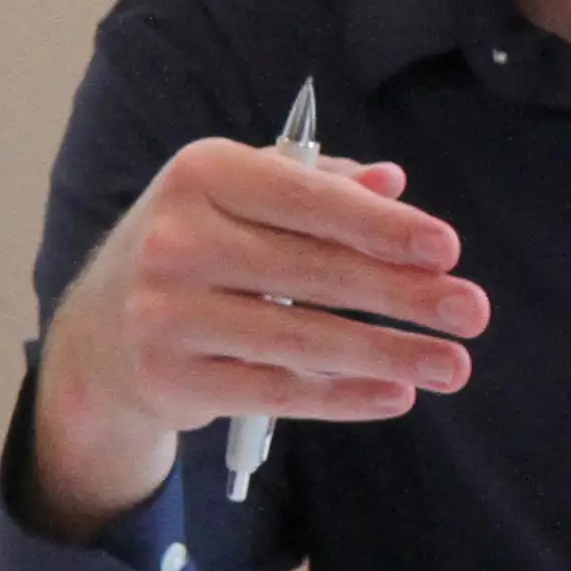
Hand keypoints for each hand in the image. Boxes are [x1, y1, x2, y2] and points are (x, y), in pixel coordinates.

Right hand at [31, 140, 489, 540]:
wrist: (98, 337)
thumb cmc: (196, 248)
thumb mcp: (242, 196)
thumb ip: (318, 184)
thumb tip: (393, 182)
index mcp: (202, 174)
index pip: (306, 198)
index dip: (381, 225)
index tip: (447, 249)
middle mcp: (174, 239)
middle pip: (313, 271)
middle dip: (404, 294)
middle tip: (472, 312)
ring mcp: (165, 314)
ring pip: (301, 338)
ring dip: (389, 353)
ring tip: (455, 365)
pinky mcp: (170, 380)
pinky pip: (275, 390)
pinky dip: (342, 395)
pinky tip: (397, 394)